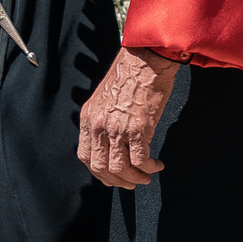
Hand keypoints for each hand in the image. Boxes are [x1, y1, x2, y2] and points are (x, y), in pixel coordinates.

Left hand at [78, 46, 180, 188]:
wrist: (147, 58)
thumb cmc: (132, 74)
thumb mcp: (106, 98)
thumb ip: (103, 118)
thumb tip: (111, 139)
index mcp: (89, 118)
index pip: (86, 156)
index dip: (98, 172)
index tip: (111, 176)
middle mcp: (99, 125)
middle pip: (101, 167)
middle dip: (117, 181)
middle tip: (131, 183)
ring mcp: (117, 128)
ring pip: (120, 168)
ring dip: (134, 178)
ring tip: (146, 176)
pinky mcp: (138, 128)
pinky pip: (141, 159)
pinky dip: (149, 167)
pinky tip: (157, 165)